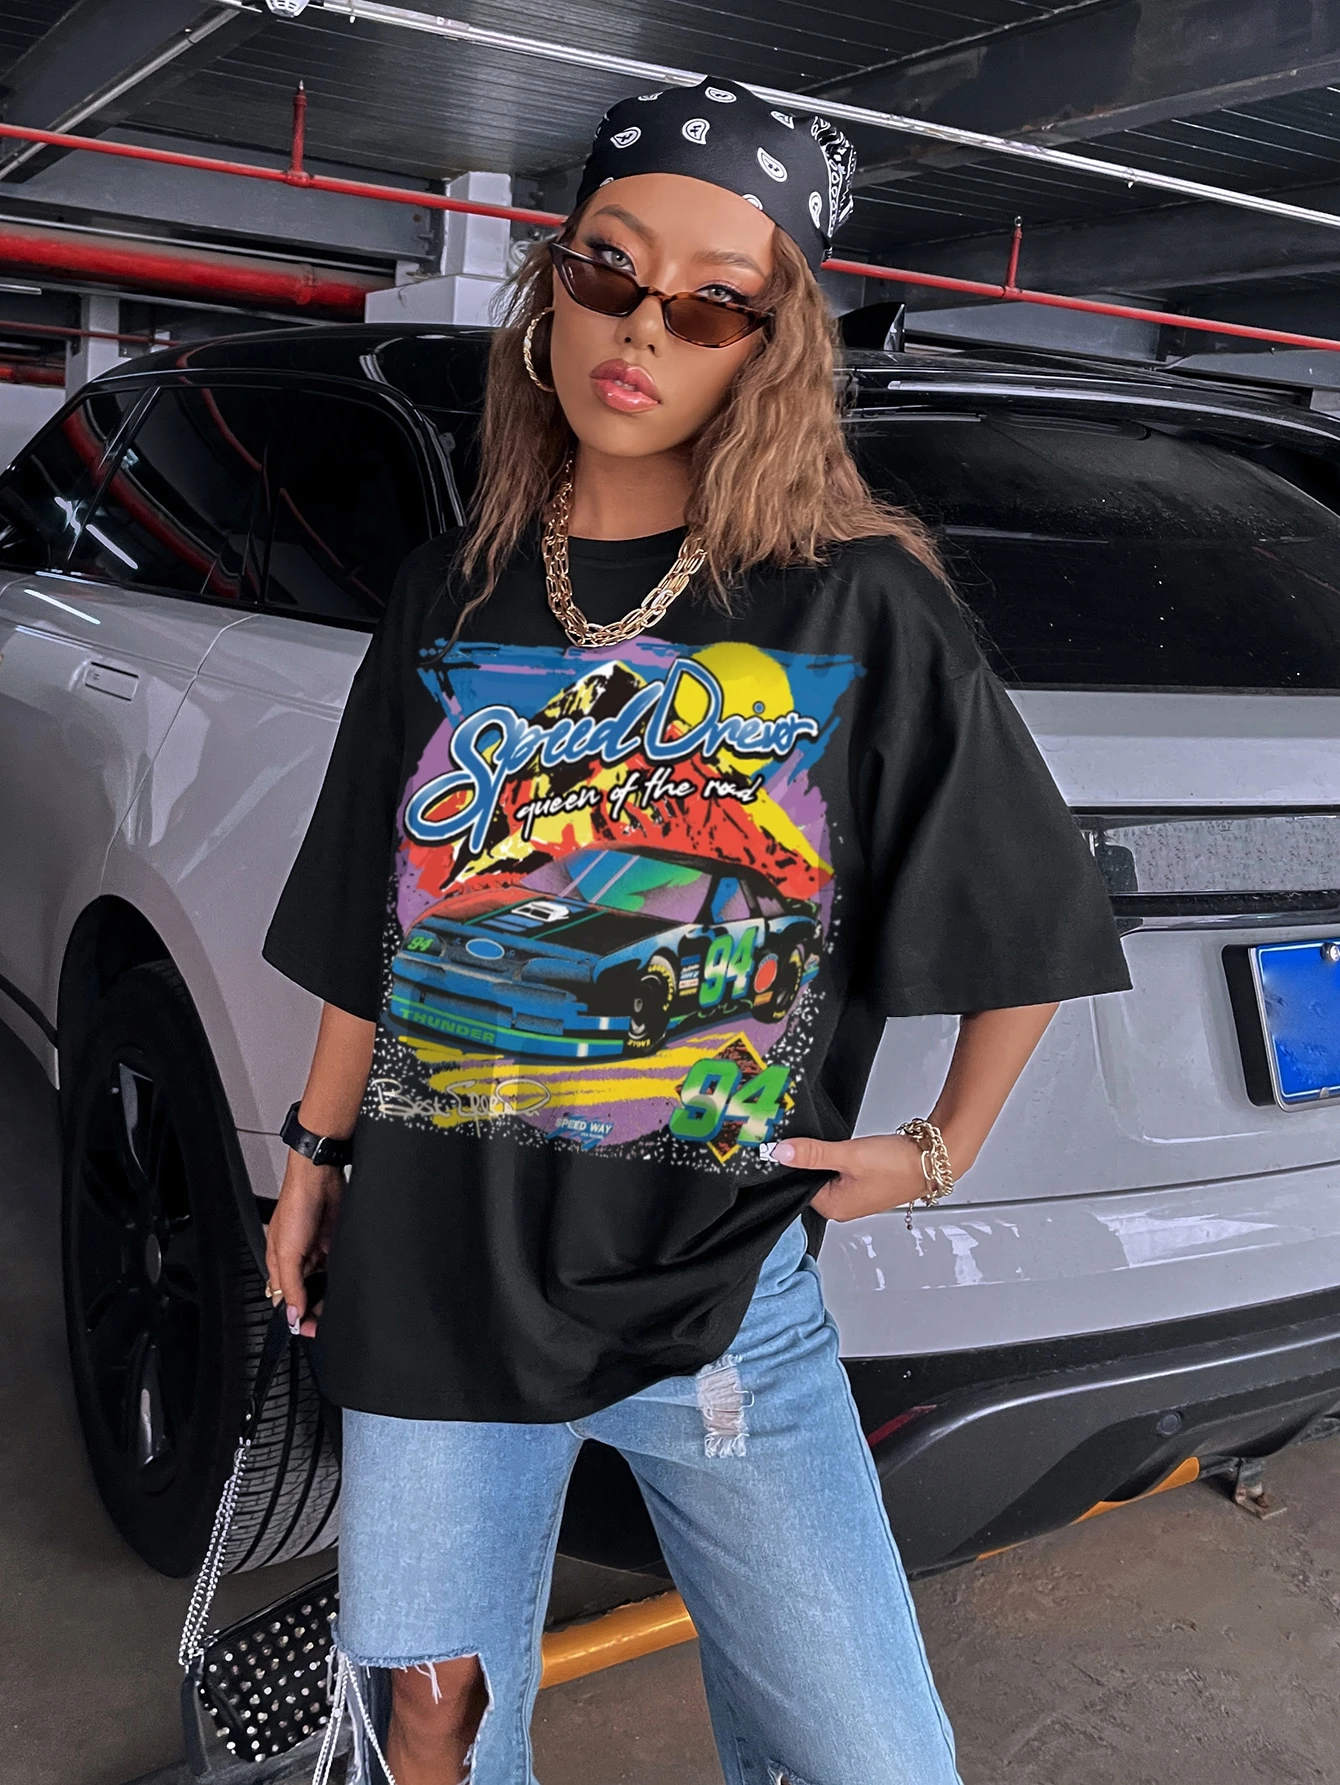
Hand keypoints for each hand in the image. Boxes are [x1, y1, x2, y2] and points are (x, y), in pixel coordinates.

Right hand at [264, 1153, 342, 1336]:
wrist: (320, 1177)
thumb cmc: (295, 1205)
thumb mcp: (287, 1252)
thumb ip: (291, 1286)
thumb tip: (293, 1315)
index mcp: (279, 1264)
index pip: (286, 1299)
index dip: (296, 1316)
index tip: (309, 1330)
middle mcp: (299, 1260)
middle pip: (307, 1294)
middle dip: (315, 1309)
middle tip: (326, 1324)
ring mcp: (318, 1252)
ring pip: (324, 1284)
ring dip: (330, 1295)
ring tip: (337, 1309)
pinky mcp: (335, 1244)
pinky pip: (338, 1268)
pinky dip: (342, 1279)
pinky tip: (346, 1287)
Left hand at [771, 1132, 939, 1221]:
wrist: (931, 1160)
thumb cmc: (898, 1165)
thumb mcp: (848, 1155)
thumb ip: (812, 1153)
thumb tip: (780, 1153)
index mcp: (834, 1208)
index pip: (798, 1184)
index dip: (795, 1163)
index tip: (793, 1144)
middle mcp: (843, 1207)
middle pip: (811, 1180)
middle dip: (811, 1160)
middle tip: (818, 1141)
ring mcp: (855, 1196)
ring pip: (827, 1173)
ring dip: (828, 1158)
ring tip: (839, 1146)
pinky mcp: (865, 1184)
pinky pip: (842, 1171)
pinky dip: (842, 1158)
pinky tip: (850, 1149)